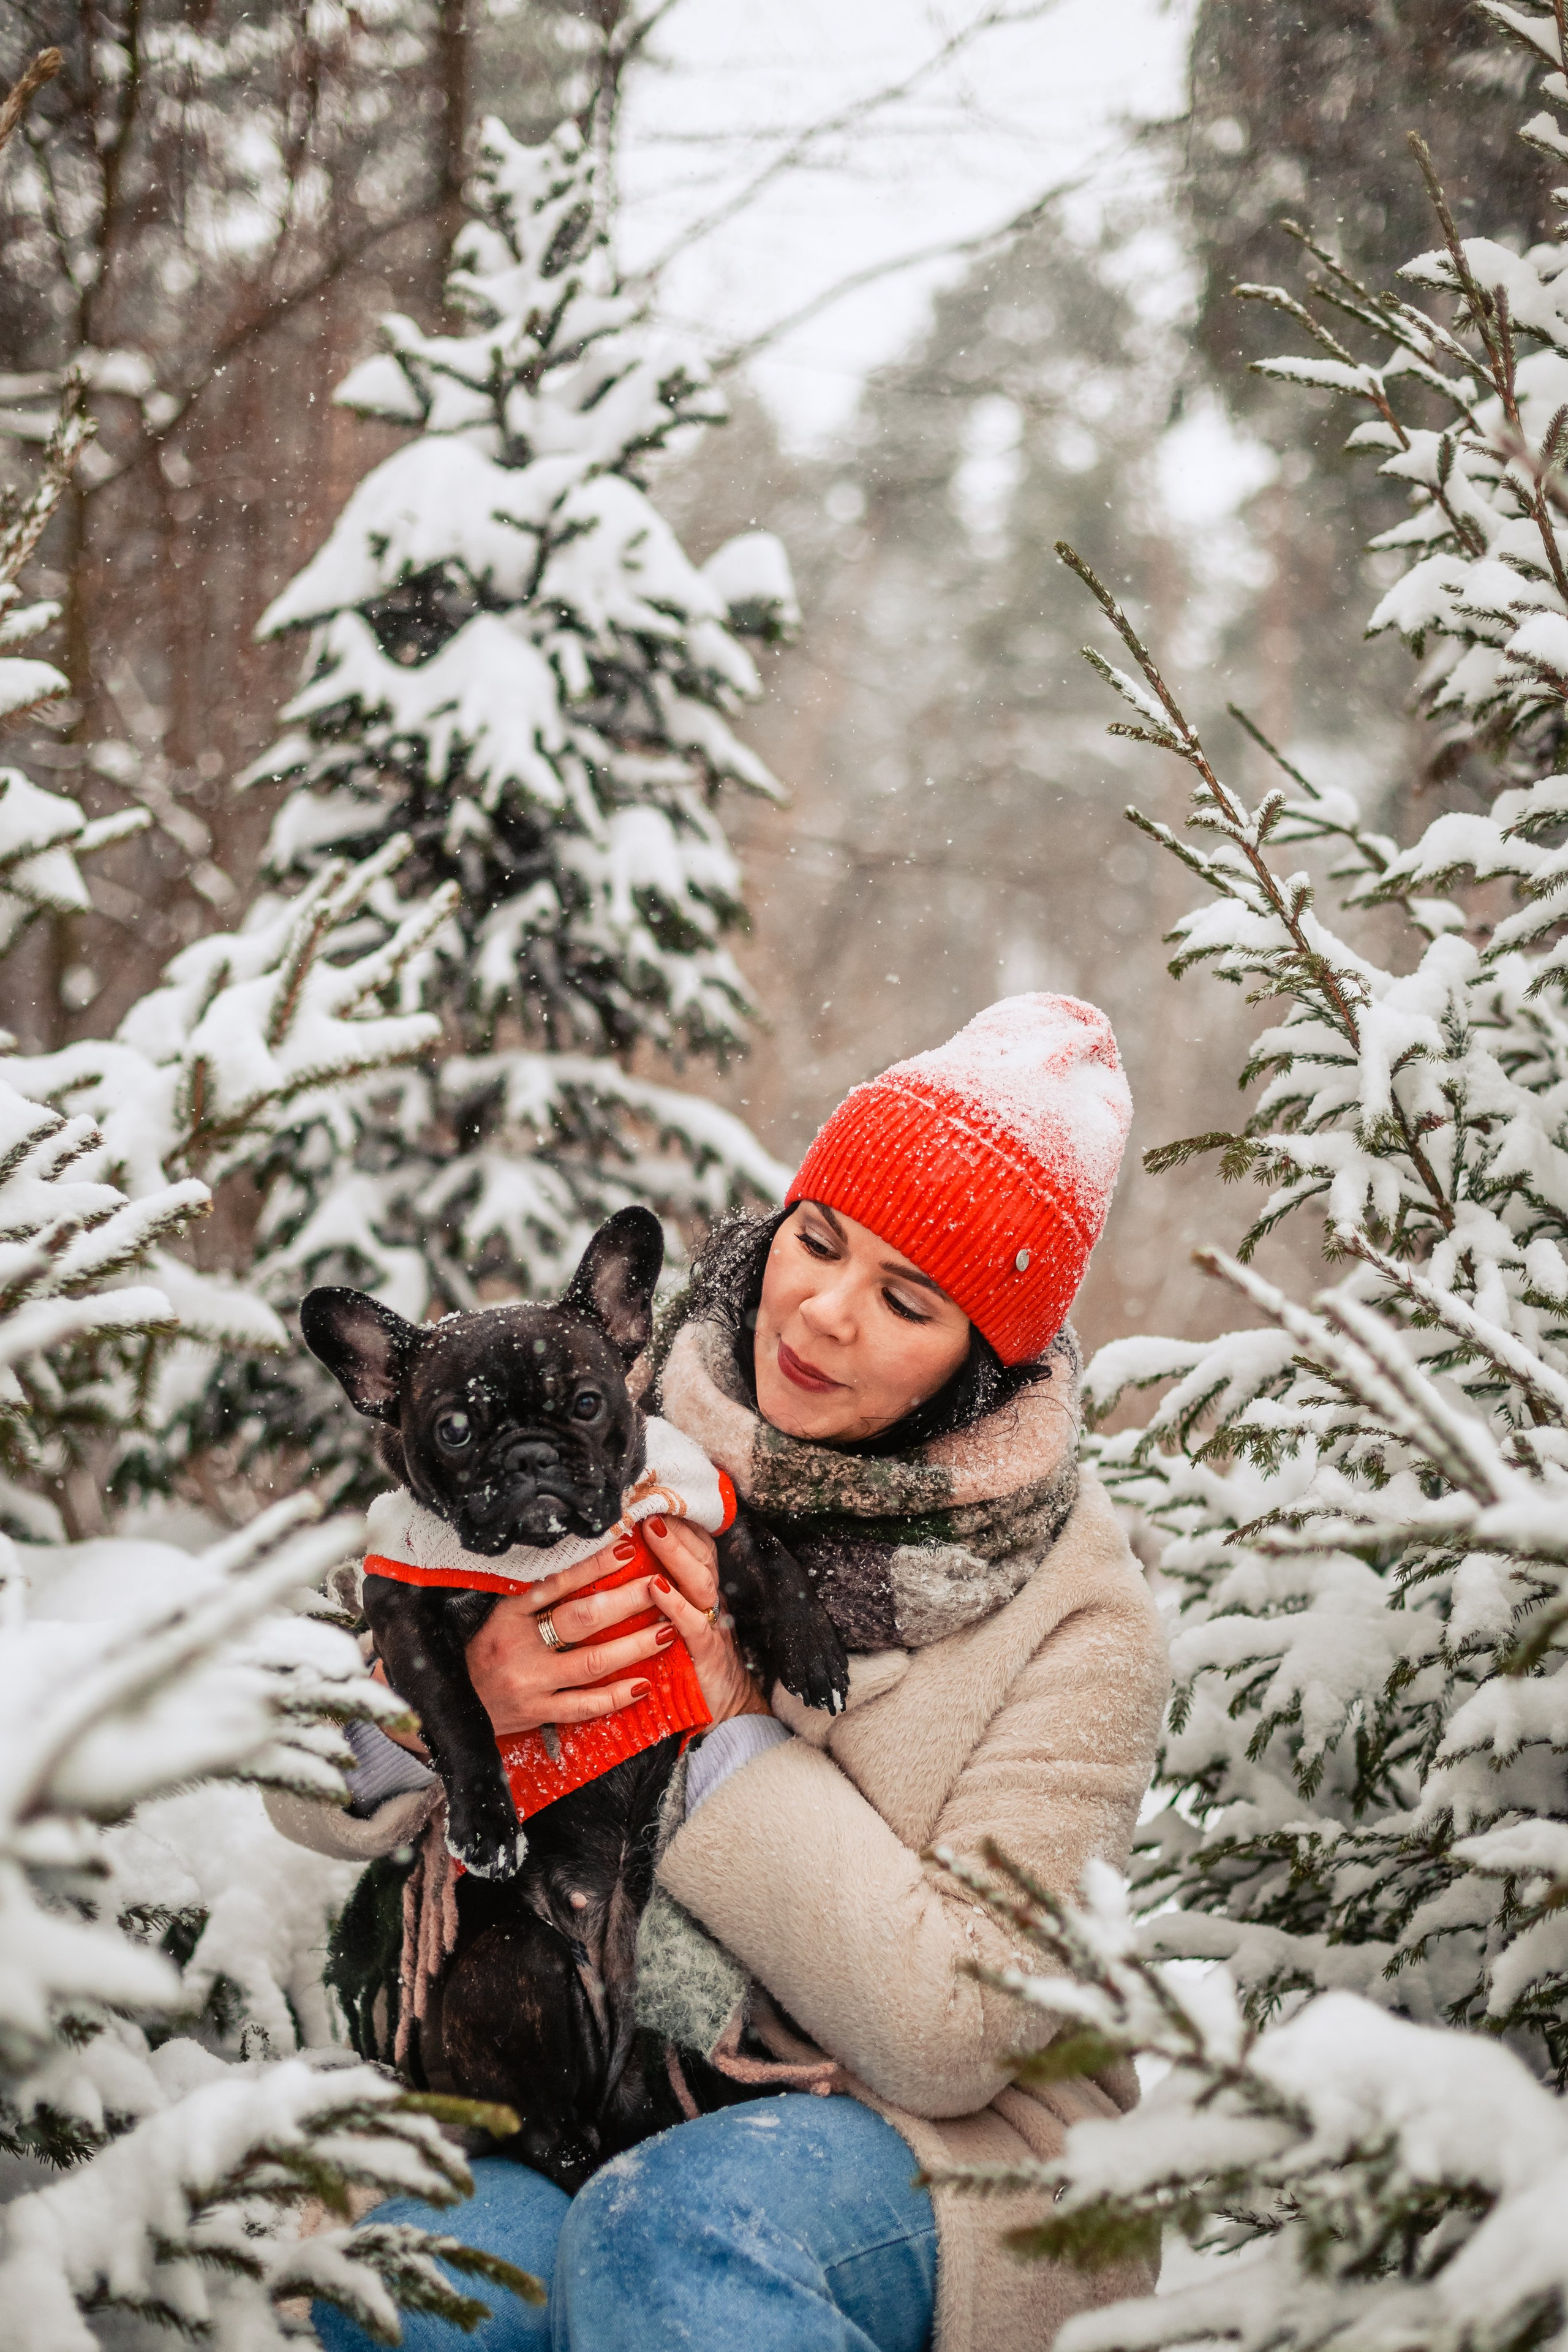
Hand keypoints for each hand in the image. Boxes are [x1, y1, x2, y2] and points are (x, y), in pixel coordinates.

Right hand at [463, 1539, 685, 1739]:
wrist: (454, 1706)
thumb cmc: (481, 1652)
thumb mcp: (498, 1616)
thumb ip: (534, 1597)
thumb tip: (586, 1567)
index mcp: (507, 1615)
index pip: (555, 1583)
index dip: (593, 1566)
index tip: (627, 1549)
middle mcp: (518, 1647)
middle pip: (582, 1619)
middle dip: (626, 1601)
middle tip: (659, 1586)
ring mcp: (530, 1684)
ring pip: (592, 1663)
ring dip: (634, 1647)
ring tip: (666, 1631)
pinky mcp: (538, 1713)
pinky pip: (584, 1706)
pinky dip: (616, 1696)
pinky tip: (644, 1684)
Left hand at [642, 1515, 771, 1726]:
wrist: (725, 1713)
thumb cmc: (689, 1666)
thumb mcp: (673, 1624)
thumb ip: (659, 1595)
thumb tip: (624, 1564)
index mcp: (702, 1594)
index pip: (697, 1548)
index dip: (679, 1522)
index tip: (653, 1497)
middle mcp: (710, 1604)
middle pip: (700, 1555)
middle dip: (676, 1526)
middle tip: (648, 1501)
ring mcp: (712, 1626)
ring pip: (699, 1580)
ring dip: (674, 1553)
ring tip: (651, 1529)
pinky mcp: (707, 1654)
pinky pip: (693, 1624)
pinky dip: (676, 1605)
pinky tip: (656, 1589)